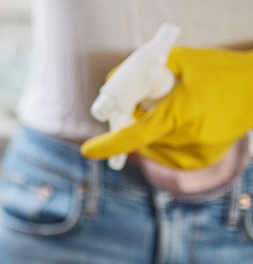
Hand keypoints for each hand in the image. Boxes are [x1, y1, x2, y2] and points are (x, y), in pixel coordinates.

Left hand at [81, 46, 252, 168]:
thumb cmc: (217, 70)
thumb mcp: (179, 60)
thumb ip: (141, 71)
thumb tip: (112, 83)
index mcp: (181, 115)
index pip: (136, 135)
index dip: (109, 145)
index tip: (88, 150)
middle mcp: (187, 140)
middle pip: (140, 138)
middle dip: (133, 123)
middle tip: (142, 104)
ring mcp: (194, 155)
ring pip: (150, 146)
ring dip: (150, 130)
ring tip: (174, 108)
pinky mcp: (198, 162)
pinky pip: (164, 151)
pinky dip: (163, 138)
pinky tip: (182, 122)